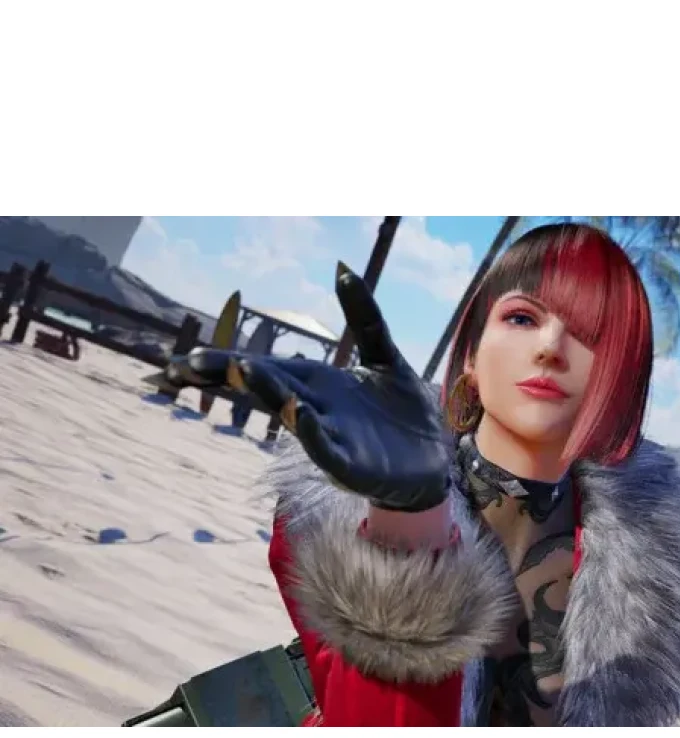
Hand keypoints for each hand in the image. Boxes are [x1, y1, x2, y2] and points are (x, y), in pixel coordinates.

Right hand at [167, 270, 450, 512]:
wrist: (434, 457)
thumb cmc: (403, 410)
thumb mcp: (385, 356)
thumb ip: (364, 318)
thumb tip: (343, 271)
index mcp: (317, 384)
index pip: (266, 368)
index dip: (226, 362)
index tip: (187, 358)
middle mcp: (316, 410)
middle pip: (268, 389)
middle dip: (229, 376)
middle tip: (188, 365)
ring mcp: (333, 439)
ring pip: (294, 415)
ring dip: (270, 393)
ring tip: (243, 369)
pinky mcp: (355, 466)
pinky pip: (329, 449)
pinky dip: (313, 432)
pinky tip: (301, 413)